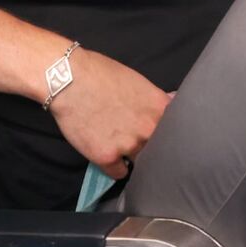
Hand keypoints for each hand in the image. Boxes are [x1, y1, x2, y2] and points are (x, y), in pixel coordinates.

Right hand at [47, 47, 171, 178]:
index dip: (167, 138)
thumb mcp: (138, 82)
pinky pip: (119, 172)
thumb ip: (156, 100)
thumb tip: (173, 102)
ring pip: (140, 162)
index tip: (161, 140)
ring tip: (119, 146)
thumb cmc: (102, 74)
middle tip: (136, 142)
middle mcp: (149, 129)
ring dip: (132, 158)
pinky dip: (114, 167)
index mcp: (160, 109)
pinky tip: (107, 154)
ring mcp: (129, 145)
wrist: (69, 79)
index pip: (176, 134)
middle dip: (150, 149)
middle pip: (158, 151)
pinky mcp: (107, 157)